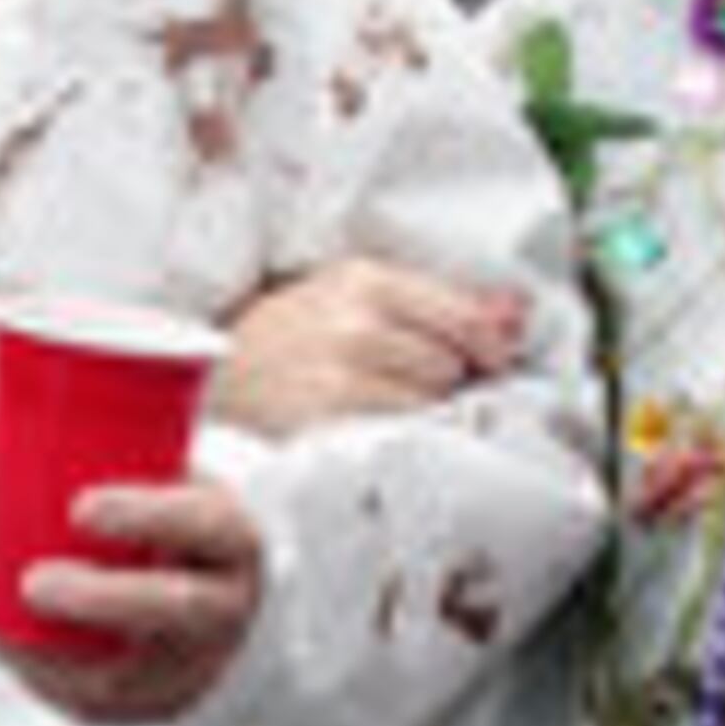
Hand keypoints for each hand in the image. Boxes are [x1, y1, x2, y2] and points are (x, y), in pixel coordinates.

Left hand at [4, 469, 266, 723]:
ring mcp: (195, 667)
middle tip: (34, 581)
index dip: (147, 516)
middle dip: (100, 599)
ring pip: (132, 672)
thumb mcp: (179, 483)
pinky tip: (3, 649)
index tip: (81, 506)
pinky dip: (44, 679)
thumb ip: (125, 448)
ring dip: (56, 654)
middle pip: (174, 610)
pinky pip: (101, 703)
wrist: (230, 606)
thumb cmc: (183, 529)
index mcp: (235, 541)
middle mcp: (226, 609)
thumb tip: (18, 372)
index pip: (205, 526)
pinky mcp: (156, 705)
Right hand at [212, 254, 522, 439]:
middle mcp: (352, 325)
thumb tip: (521, 312)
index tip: (487, 365)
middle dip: (445, 383)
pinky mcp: (325, 430)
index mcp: (361, 280)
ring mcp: (337, 380)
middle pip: (450, 365)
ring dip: (420, 418)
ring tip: (381, 415)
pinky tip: (371, 440)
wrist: (203, 386)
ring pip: (427, 406)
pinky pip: (396, 441)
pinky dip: (395, 445)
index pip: (463, 318)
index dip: (487, 348)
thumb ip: (439, 303)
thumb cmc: (286, 342)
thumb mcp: (351, 297)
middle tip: (405, 390)